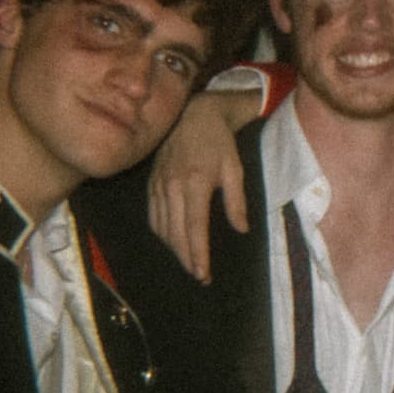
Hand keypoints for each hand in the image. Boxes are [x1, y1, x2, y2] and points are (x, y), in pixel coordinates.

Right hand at [147, 90, 261, 282]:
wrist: (195, 116)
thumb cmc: (220, 143)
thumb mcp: (234, 170)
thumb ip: (237, 201)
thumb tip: (241, 229)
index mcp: (195, 182)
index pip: (194, 227)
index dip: (197, 253)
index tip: (203, 273)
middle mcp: (172, 186)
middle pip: (175, 233)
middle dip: (187, 258)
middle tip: (200, 276)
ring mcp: (158, 184)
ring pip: (161, 227)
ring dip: (174, 250)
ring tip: (189, 264)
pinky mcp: (151, 183)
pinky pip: (153, 215)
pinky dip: (161, 234)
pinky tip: (172, 243)